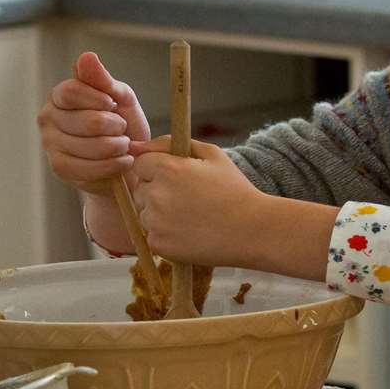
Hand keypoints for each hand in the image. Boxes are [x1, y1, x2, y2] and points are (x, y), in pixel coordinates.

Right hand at [38, 52, 151, 192]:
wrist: (128, 158)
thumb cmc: (121, 124)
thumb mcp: (119, 96)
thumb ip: (103, 79)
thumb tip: (86, 56)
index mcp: (59, 95)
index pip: (71, 92)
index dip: (97, 99)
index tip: (114, 104)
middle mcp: (48, 118)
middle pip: (83, 121)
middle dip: (114, 126)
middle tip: (122, 128)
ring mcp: (50, 144)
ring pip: (88, 146)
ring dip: (116, 147)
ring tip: (124, 145)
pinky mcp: (59, 168)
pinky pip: (87, 168)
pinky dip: (112, 165)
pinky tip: (123, 161)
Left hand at [128, 136, 265, 264]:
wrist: (252, 230)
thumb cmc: (234, 190)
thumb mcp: (210, 154)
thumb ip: (170, 143)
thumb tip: (137, 145)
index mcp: (167, 169)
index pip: (139, 164)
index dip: (157, 170)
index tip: (176, 179)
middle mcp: (156, 194)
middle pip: (139, 190)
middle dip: (156, 192)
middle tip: (187, 199)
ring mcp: (155, 222)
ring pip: (144, 214)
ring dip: (159, 215)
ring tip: (191, 217)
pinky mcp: (159, 245)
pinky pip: (151, 236)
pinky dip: (165, 235)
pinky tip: (189, 232)